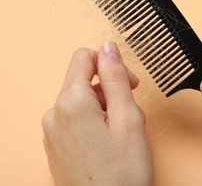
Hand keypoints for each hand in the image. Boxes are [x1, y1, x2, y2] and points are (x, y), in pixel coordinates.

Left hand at [42, 42, 152, 185]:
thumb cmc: (123, 173)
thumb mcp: (128, 118)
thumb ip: (116, 77)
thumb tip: (108, 47)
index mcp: (71, 103)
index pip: (85, 58)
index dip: (111, 64)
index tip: (128, 82)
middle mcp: (54, 115)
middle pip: (85, 82)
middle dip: (112, 92)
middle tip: (131, 115)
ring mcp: (52, 132)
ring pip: (83, 102)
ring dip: (106, 109)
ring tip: (122, 134)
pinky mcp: (56, 145)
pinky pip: (76, 120)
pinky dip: (96, 123)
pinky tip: (110, 143)